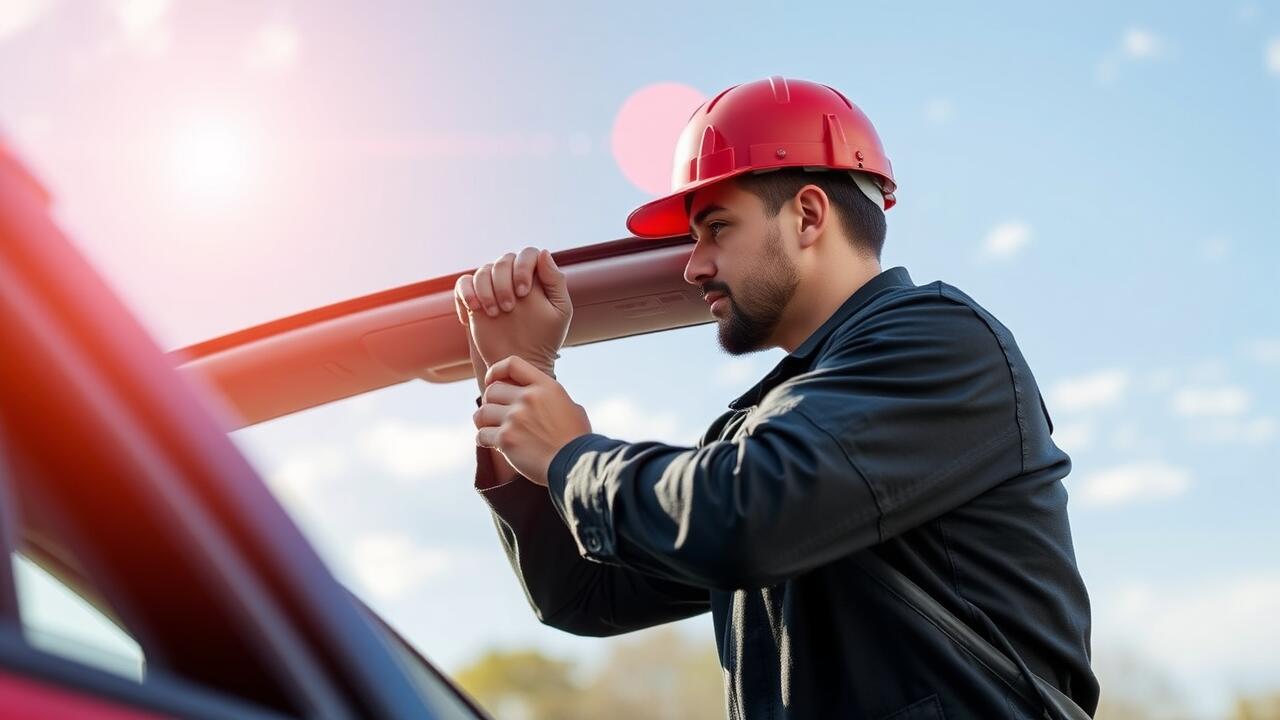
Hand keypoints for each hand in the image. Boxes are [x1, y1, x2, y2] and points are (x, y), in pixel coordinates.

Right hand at [454, 247, 571, 376]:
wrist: (521, 361)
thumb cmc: (545, 338)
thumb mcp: (559, 312)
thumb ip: (555, 281)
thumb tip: (544, 252)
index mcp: (535, 278)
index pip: (528, 254)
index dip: (523, 267)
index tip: (523, 292)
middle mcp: (512, 279)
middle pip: (503, 260)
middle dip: (503, 283)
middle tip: (508, 308)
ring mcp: (492, 288)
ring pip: (482, 271)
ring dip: (485, 290)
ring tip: (493, 313)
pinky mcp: (474, 300)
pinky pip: (463, 283)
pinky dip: (465, 294)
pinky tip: (474, 312)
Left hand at [473, 355, 591, 486]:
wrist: (575, 464)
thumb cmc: (576, 440)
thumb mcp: (571, 407)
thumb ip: (551, 399)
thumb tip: (540, 398)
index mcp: (545, 386)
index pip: (512, 364)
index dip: (496, 371)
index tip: (492, 381)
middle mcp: (528, 398)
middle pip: (492, 391)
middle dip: (491, 403)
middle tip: (497, 415)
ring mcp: (515, 418)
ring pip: (482, 413)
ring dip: (484, 422)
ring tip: (492, 430)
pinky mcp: (506, 439)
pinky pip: (482, 435)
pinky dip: (484, 440)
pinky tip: (492, 445)